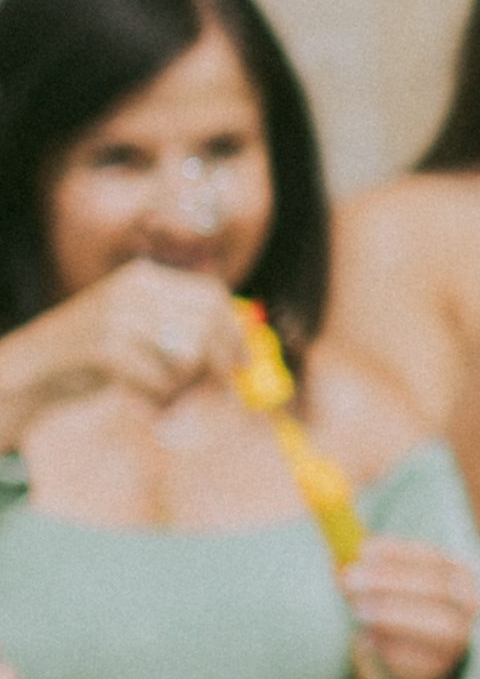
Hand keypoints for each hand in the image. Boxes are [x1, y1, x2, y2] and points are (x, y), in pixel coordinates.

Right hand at [11, 254, 240, 421]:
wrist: (35, 370)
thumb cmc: (96, 357)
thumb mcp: (140, 330)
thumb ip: (185, 333)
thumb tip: (245, 356)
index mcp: (145, 278)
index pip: (212, 296)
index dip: (235, 333)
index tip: (244, 366)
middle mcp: (133, 290)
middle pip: (207, 327)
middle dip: (219, 367)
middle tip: (216, 394)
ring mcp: (118, 316)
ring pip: (188, 357)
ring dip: (184, 387)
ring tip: (162, 396)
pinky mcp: (106, 347)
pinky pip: (161, 381)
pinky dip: (158, 400)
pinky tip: (140, 401)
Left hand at [341, 538, 479, 678]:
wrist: (418, 656)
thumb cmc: (399, 606)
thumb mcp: (387, 581)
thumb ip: (366, 568)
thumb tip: (338, 559)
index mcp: (459, 575)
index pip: (433, 557)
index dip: (397, 552)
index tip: (362, 550)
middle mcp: (469, 606)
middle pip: (438, 588)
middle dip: (391, 581)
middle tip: (351, 579)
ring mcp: (461, 640)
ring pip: (439, 626)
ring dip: (394, 615)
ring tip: (358, 611)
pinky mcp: (442, 671)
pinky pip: (420, 660)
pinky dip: (391, 648)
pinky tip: (367, 640)